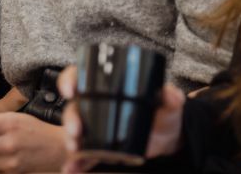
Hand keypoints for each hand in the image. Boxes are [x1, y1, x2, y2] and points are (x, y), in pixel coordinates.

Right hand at [57, 66, 185, 172]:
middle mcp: (95, 104)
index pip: (81, 76)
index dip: (69, 80)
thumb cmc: (162, 113)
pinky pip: (83, 154)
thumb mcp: (168, 103)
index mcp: (107, 86)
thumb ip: (171, 97)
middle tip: (76, 129)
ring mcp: (94, 126)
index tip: (71, 89)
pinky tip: (71, 168)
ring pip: (74, 130)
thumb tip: (170, 94)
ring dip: (70, 139)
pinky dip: (76, 162)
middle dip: (70, 118)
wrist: (166, 137)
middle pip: (74, 106)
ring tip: (75, 149)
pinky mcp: (98, 146)